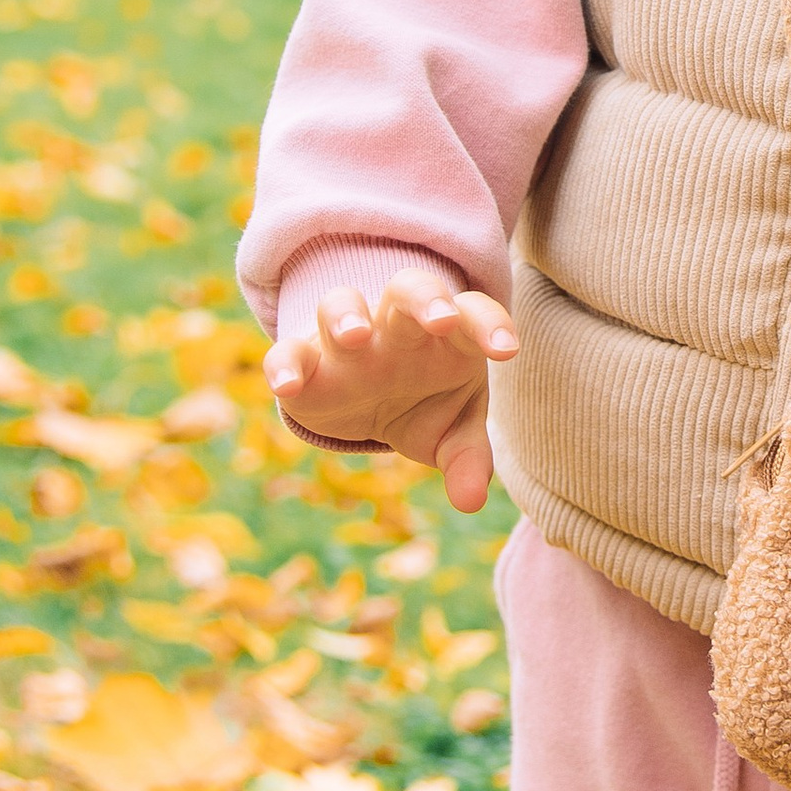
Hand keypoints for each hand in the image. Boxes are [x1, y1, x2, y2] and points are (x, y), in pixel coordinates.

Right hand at [264, 271, 517, 511]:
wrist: (368, 407)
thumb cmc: (425, 404)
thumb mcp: (452, 435)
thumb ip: (467, 461)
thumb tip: (472, 501)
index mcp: (445, 335)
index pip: (472, 312)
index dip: (490, 325)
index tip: (507, 352)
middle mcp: (396, 326)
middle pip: (410, 289)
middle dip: (425, 299)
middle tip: (440, 319)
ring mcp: (346, 337)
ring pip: (342, 301)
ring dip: (347, 313)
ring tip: (357, 337)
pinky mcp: (304, 359)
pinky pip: (288, 350)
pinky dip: (283, 363)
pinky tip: (286, 387)